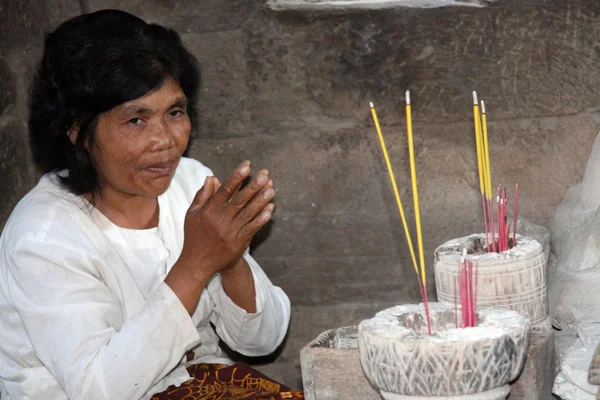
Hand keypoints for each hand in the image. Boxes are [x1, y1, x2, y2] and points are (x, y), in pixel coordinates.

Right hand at [179, 161, 274, 277]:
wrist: (198, 263)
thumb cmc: (195, 235)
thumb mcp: (192, 214)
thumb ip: (202, 195)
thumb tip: (211, 177)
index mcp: (209, 211)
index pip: (225, 190)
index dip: (236, 177)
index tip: (247, 166)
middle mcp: (220, 221)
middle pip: (239, 200)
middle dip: (253, 186)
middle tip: (265, 175)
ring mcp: (231, 232)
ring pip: (248, 213)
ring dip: (261, 201)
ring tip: (272, 189)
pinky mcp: (239, 242)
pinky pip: (252, 228)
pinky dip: (262, 219)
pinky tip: (270, 209)